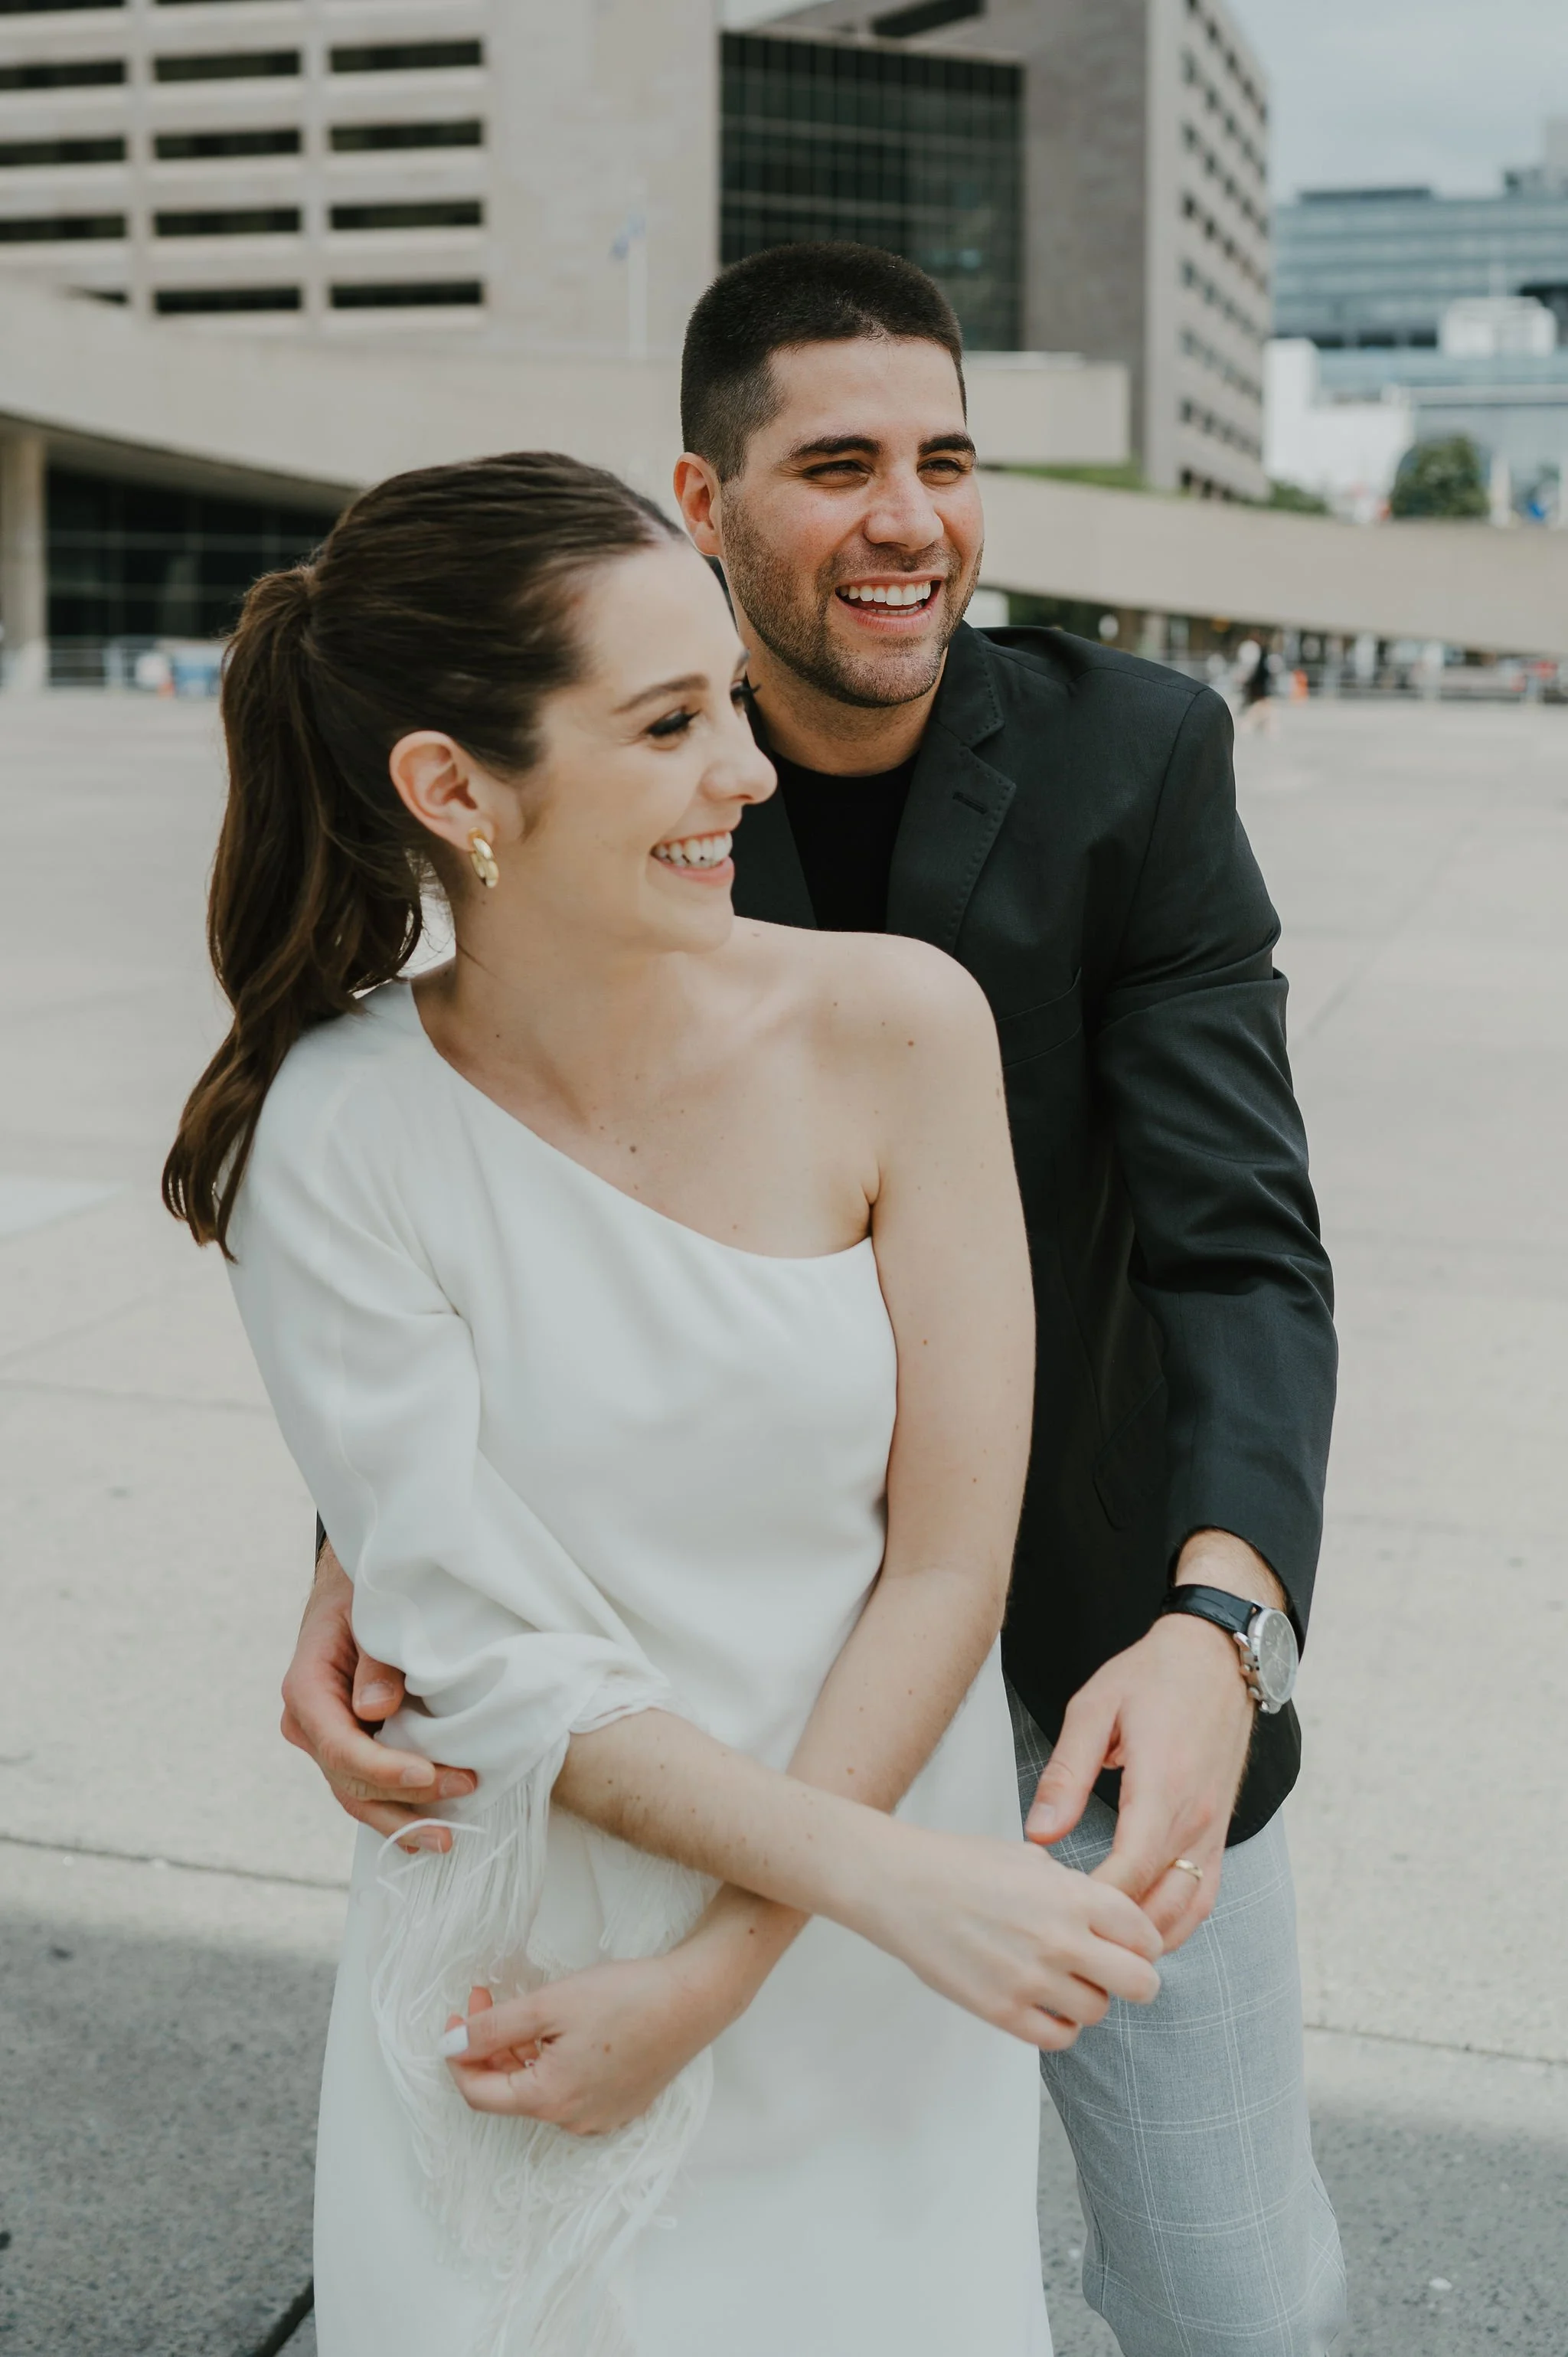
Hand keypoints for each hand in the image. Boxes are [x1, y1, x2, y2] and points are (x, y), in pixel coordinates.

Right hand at [280, 1540, 474, 1853]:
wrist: (352, 1592)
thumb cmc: (364, 1596)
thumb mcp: (370, 1612)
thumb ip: (375, 1659)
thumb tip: (375, 1710)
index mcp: (306, 1689)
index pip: (338, 1745)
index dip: (381, 1768)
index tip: (427, 1774)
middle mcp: (309, 1725)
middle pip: (350, 1779)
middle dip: (407, 1795)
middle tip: (464, 1788)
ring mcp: (327, 1743)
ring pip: (357, 1796)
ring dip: (403, 1819)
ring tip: (446, 1839)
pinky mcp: (351, 1749)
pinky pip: (369, 1789)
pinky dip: (400, 1809)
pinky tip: (432, 1828)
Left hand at [443, 1954, 725, 2135]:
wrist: (695, 1999)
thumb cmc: (625, 1997)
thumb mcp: (550, 2004)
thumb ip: (494, 2028)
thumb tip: (449, 2047)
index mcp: (549, 2100)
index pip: (478, 2094)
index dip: (459, 2055)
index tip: (458, 2014)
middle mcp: (572, 2120)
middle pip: (509, 2091)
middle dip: (489, 2046)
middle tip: (488, 1997)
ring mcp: (599, 2116)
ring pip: (540, 2089)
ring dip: (520, 2052)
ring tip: (524, 2007)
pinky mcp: (621, 2103)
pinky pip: (569, 2089)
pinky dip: (552, 2061)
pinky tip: (560, 2027)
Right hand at [853, 1823, 1161, 2048]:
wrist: (901, 1886)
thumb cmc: (959, 1864)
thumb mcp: (1028, 1858)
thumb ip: (1072, 1888)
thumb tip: (1099, 1914)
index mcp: (1074, 1896)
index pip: (1145, 1936)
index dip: (1142, 1943)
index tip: (1132, 1946)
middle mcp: (1062, 1940)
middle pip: (1140, 1984)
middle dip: (1135, 1980)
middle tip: (1117, 1975)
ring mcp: (1032, 1980)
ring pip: (1097, 2012)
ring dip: (1087, 2000)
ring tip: (1063, 1982)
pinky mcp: (1002, 2011)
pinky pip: (1058, 2038)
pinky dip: (1059, 2026)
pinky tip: (1044, 2004)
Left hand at [1024, 1531, 1281, 1947]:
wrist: (1216, 1656)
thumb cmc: (1152, 1676)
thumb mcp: (1093, 1708)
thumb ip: (1066, 1775)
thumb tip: (1039, 1834)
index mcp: (1163, 1787)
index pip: (1130, 1871)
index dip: (1094, 1903)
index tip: (1054, 1915)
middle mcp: (1195, 1818)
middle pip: (1159, 1903)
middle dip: (1115, 1931)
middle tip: (1068, 1943)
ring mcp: (1213, 1828)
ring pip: (1187, 1910)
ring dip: (1149, 1935)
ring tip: (1100, 1948)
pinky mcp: (1219, 1830)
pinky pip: (1205, 1894)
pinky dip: (1178, 1921)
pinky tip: (1142, 1927)